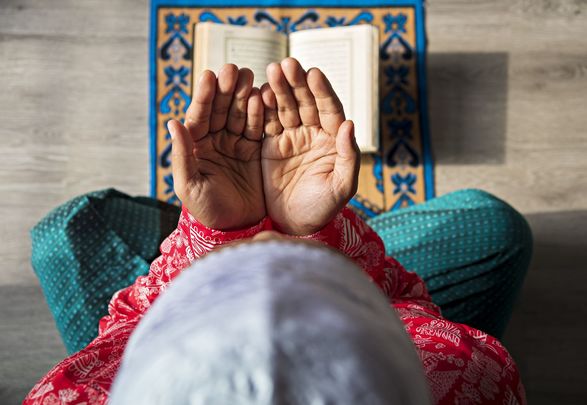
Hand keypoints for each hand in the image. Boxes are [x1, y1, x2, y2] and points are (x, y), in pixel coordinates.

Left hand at [168, 64, 264, 229]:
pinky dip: (261, 113)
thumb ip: (183, 155)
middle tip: (233, 69)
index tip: (208, 76)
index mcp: (196, 146)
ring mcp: (237, 144)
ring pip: (240, 113)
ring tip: (249, 76)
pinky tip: (263, 96)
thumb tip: (172, 122)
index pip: (199, 116)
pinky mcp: (256, 150)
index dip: (204, 96)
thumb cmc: (207, 210)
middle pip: (221, 109)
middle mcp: (216, 140)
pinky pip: (259, 128)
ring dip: (244, 94)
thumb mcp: (189, 185)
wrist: (236, 228)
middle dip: (226, 89)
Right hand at [261, 58, 359, 235]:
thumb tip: (348, 123)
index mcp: (332, 140)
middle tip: (286, 64)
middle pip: (306, 102)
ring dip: (278, 89)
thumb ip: (348, 156)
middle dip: (296, 83)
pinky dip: (261, 108)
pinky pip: (266, 123)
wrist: (295, 225)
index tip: (313, 73)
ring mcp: (290, 138)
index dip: (322, 91)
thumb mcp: (341, 187)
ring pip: (285, 107)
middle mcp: (312, 134)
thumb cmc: (323, 208)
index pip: (329, 109)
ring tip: (270, 71)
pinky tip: (257, 93)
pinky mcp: (270, 146)